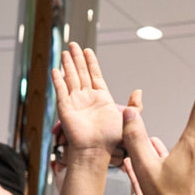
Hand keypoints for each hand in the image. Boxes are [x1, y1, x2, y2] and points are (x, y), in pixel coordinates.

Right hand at [51, 42, 123, 158]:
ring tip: (65, 51)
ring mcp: (75, 102)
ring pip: (70, 78)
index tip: (87, 50)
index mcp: (101, 99)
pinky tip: (56, 69)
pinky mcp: (65, 107)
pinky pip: (61, 90)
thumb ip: (134, 106)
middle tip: (73, 44)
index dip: (91, 63)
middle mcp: (87, 98)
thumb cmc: (112, 140)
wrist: (97, 150)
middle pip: (81, 73)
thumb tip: (138, 91)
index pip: (94, 75)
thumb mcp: (128, 119)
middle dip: (77, 58)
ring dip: (68, 64)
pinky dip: (58, 79)